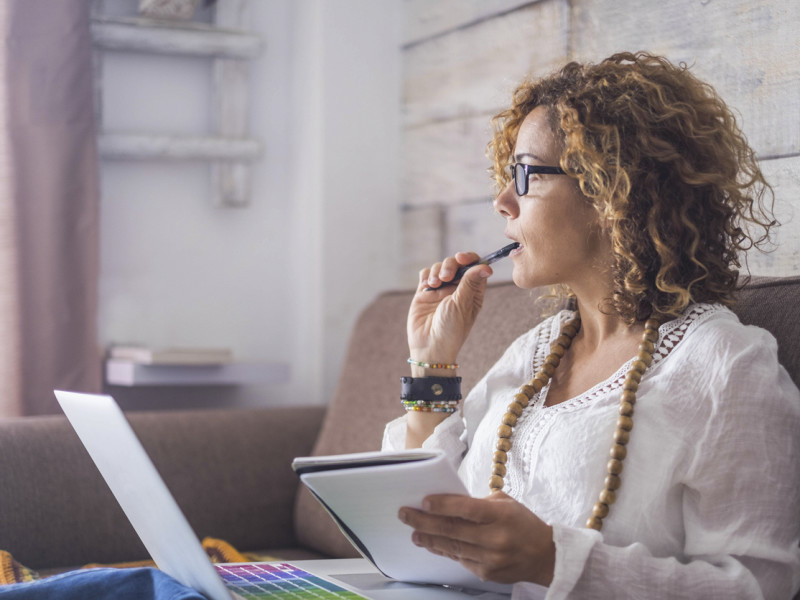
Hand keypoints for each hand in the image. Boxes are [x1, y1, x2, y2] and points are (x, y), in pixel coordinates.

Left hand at [398, 492, 554, 585]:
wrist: (545, 556)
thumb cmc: (523, 523)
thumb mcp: (506, 504)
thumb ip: (479, 503)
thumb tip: (449, 503)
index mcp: (501, 515)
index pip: (466, 508)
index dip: (443, 505)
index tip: (424, 501)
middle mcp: (495, 538)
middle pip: (452, 529)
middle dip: (424, 521)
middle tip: (405, 514)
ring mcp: (490, 558)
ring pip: (451, 547)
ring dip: (429, 539)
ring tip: (414, 532)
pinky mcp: (486, 573)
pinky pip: (459, 559)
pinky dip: (444, 550)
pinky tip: (432, 544)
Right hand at [407, 252, 491, 363]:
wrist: (429, 346)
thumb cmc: (451, 330)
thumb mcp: (463, 304)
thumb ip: (470, 282)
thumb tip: (486, 266)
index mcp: (472, 292)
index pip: (475, 267)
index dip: (470, 258)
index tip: (462, 258)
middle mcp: (457, 289)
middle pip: (456, 263)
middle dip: (450, 265)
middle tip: (446, 277)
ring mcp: (440, 290)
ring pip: (439, 266)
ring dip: (437, 271)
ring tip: (434, 284)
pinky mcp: (425, 292)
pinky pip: (426, 274)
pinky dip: (427, 276)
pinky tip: (427, 286)